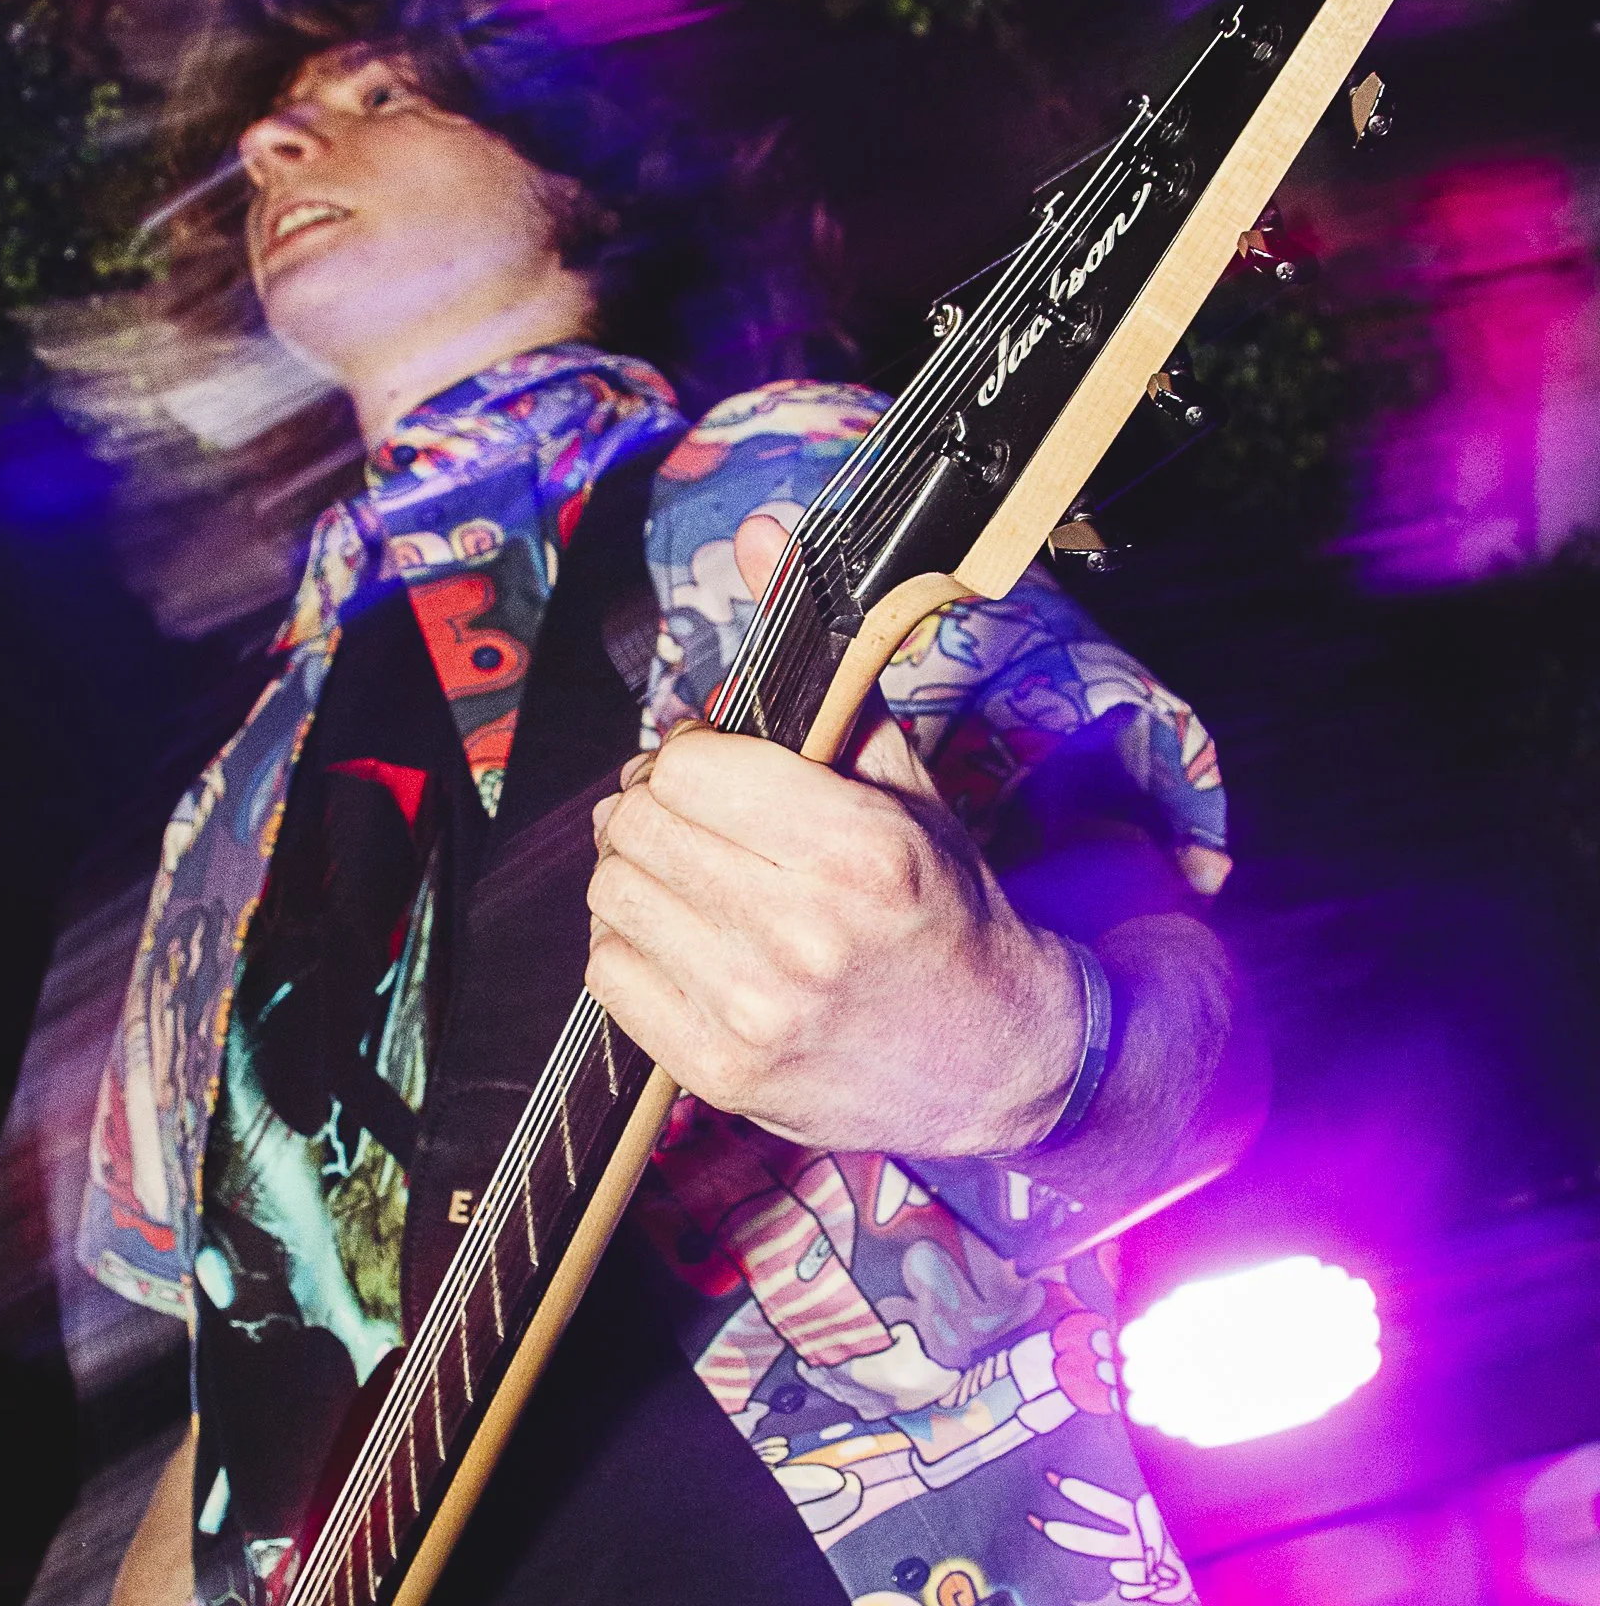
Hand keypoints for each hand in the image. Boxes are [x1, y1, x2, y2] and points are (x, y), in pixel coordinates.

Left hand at [586, 517, 1082, 1155]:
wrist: (996, 1063)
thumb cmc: (946, 910)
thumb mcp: (903, 781)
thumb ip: (822, 665)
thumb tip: (756, 531)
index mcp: (857, 853)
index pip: (687, 767)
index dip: (690, 755)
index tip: (719, 767)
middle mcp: (802, 936)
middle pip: (635, 826)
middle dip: (652, 806)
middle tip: (693, 817)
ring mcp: (755, 1014)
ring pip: (611, 896)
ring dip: (637, 874)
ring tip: (693, 877)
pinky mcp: (719, 1073)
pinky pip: (608, 974)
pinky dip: (630, 945)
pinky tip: (685, 940)